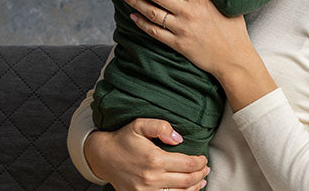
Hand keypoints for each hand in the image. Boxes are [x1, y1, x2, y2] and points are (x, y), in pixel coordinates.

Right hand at [84, 118, 208, 190]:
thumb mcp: (140, 125)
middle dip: (200, 174)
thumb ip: (161, 127)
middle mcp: (151, 178)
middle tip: (205, 168)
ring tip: (200, 180)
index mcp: (155, 159)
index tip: (203, 158)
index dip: (200, 162)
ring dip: (195, 187)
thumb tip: (179, 138)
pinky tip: (187, 189)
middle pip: (187, 180)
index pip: (188, 164)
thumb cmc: (123, 139)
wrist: (103, 156)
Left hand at [117, 0, 253, 76]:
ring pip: (153, 13)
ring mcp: (182, 29)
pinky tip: (133, 16)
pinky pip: (155, 32)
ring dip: (136, 2)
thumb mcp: (227, 3)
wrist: (235, 59)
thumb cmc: (234, 29)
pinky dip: (142, 24)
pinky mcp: (178, 44)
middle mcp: (190, 12)